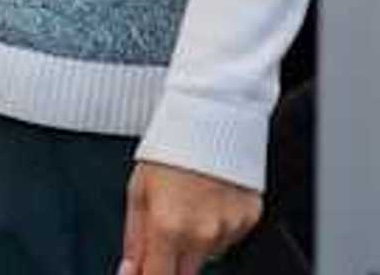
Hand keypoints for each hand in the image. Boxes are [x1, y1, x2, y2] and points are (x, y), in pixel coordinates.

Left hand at [119, 161, 261, 274]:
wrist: (211, 120)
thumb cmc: (170, 150)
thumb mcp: (137, 192)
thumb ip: (134, 239)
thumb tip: (130, 269)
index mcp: (168, 227)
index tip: (142, 272)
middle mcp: (202, 234)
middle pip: (185, 274)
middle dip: (169, 263)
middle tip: (162, 235)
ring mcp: (229, 228)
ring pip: (207, 255)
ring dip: (193, 243)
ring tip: (186, 206)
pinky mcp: (249, 220)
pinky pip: (227, 238)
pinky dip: (214, 228)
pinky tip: (206, 202)